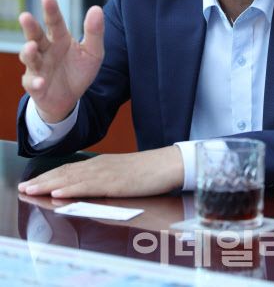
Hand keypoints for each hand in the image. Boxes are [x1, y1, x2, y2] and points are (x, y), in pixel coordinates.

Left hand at [18, 146, 183, 197]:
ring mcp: (107, 173)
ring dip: (49, 184)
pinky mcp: (115, 182)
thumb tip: (88, 187)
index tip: (32, 182)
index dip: (49, 176)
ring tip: (31, 189)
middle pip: (66, 172)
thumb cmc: (149, 171)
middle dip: (43, 180)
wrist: (168, 164)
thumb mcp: (122, 175)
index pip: (70, 170)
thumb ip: (105, 179)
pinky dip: (71, 188)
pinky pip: (89, 186)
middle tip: (23, 188)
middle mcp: (100, 165)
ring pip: (72, 178)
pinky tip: (58, 192)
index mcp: (101, 164)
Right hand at [19, 0, 103, 122]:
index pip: (55, 22)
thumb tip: (97, 8)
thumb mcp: (93, 52)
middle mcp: (45, 50)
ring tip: (31, 47)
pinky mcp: (35, 85)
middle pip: (35, 36)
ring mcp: (38, 67)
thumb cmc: (79, 70)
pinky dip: (35, 82)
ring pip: (29, 57)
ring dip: (28, 53)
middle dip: (30, 27)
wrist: (71, 98)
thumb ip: (94, 32)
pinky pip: (32, 83)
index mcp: (60, 39)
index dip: (51, 11)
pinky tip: (41, 82)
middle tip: (25, 16)